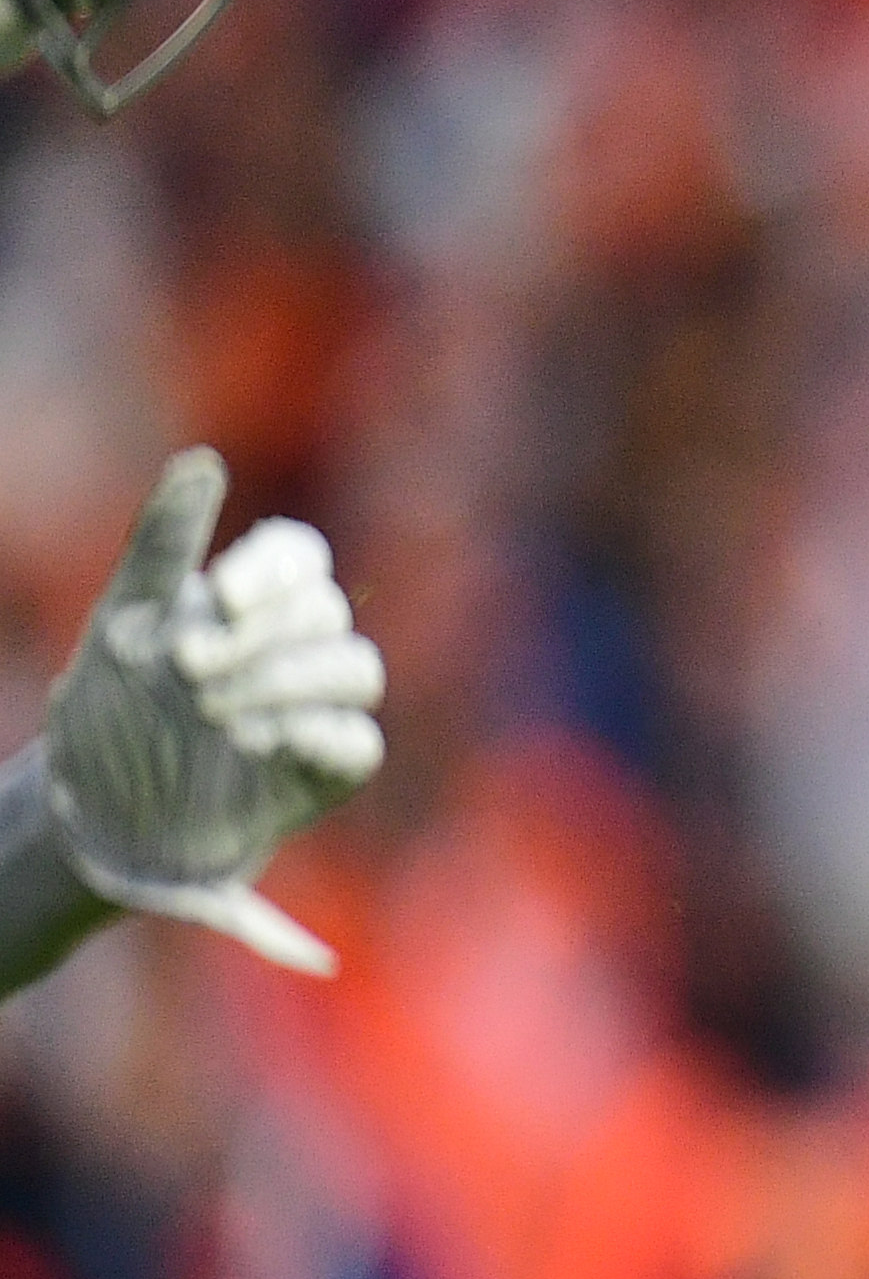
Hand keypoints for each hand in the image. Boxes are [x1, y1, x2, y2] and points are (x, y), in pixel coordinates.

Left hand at [45, 448, 385, 976]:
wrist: (99, 817)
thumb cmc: (111, 711)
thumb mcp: (121, 622)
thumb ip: (163, 542)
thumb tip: (202, 460)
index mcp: (246, 604)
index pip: (299, 556)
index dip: (275, 569)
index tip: (223, 597)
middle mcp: (288, 650)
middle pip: (326, 611)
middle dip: (260, 637)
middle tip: (189, 670)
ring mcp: (315, 709)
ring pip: (357, 669)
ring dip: (285, 683)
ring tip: (212, 712)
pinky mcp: (327, 770)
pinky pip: (359, 743)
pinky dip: (316, 737)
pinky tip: (255, 745)